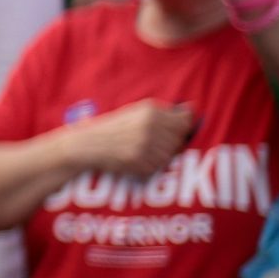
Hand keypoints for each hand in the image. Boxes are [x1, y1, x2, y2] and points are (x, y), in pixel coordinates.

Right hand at [76, 99, 196, 179]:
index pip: (186, 120)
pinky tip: (137, 159)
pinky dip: (151, 166)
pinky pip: (159, 167)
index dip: (183, 127)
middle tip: (154, 144)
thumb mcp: (136, 112)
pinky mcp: (140, 162)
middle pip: (180, 139)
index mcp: (150, 111)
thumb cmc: (114, 128)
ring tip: (144, 151)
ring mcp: (145, 145)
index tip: (175, 131)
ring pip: (171, 155)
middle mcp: (150, 126)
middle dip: (172, 143)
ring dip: (162, 156)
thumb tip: (191, 110)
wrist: (87, 145)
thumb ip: (163, 112)